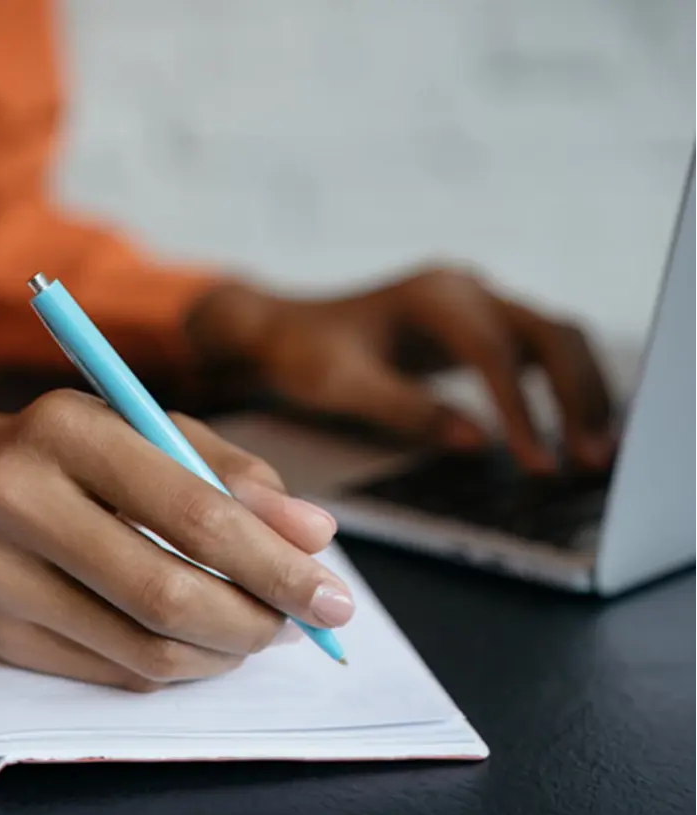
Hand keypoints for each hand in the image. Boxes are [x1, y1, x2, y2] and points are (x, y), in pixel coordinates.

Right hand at [0, 391, 352, 691]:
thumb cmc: (65, 449)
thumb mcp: (145, 427)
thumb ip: (232, 472)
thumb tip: (314, 535)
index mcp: (65, 429)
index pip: (191, 511)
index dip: (274, 562)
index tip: (332, 592)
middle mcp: (16, 500)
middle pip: (166, 593)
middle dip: (258, 620)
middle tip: (306, 623)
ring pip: (144, 647)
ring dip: (225, 650)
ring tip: (260, 628)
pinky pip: (114, 671)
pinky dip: (178, 665)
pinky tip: (202, 641)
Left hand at [190, 266, 614, 471]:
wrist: (282, 330)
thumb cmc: (303, 354)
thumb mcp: (342, 385)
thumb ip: (405, 410)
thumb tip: (476, 442)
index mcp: (433, 295)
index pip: (494, 351)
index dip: (521, 408)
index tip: (536, 461)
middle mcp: (465, 289)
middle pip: (550, 333)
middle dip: (578, 396)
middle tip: (595, 460)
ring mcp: (476, 303)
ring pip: (556, 338)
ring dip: (583, 392)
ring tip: (597, 453)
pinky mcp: (479, 327)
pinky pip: (540, 352)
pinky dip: (565, 388)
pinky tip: (576, 432)